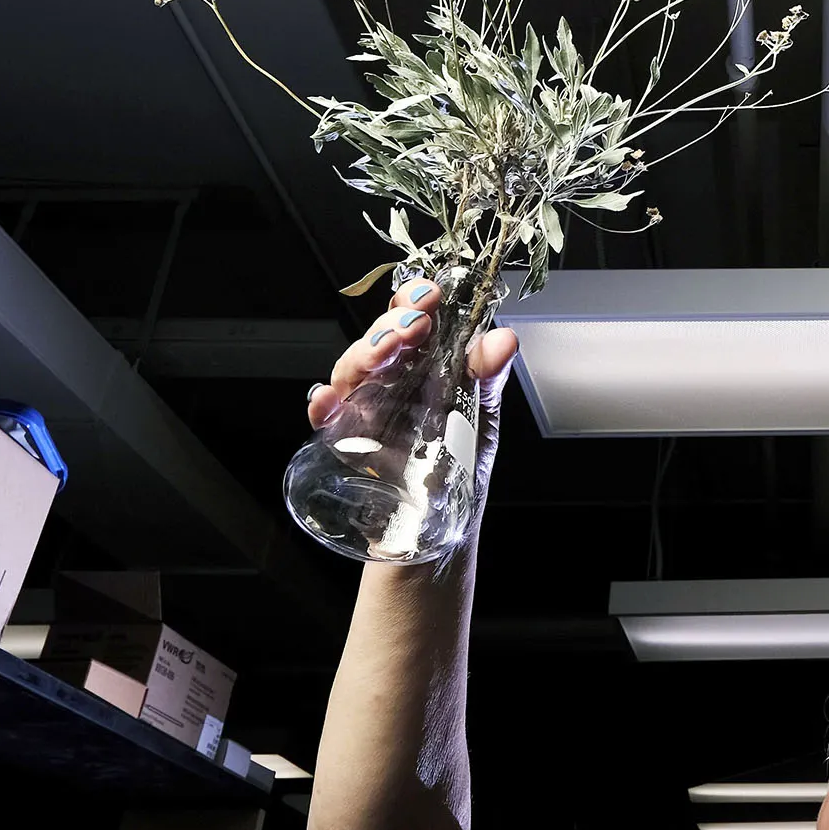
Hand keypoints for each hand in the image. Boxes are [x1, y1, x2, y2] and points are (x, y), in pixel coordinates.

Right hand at [306, 278, 520, 503]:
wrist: (438, 536)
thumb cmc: (457, 472)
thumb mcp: (479, 421)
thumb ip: (487, 378)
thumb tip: (505, 338)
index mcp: (423, 369)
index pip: (413, 321)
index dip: (417, 300)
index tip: (431, 293)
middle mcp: (389, 385)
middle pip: (379, 341)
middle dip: (392, 324)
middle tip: (414, 324)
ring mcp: (364, 413)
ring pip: (351, 371)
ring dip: (364, 354)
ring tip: (385, 350)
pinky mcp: (343, 447)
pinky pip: (325, 420)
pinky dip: (323, 406)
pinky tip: (330, 401)